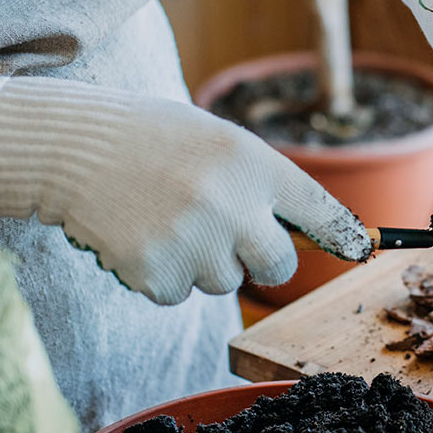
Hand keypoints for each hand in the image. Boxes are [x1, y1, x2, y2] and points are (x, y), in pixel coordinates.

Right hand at [0, 77, 372, 304]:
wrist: (73, 147)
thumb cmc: (153, 139)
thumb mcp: (220, 141)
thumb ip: (262, 182)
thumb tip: (308, 233)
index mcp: (253, 162)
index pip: (318, 209)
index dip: (343, 235)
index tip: (359, 250)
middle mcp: (233, 203)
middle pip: (278, 265)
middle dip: (261, 259)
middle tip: (226, 234)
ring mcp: (195, 241)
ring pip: (224, 280)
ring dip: (203, 262)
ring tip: (167, 218)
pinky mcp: (157, 272)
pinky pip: (179, 293)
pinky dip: (163, 275)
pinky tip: (141, 235)